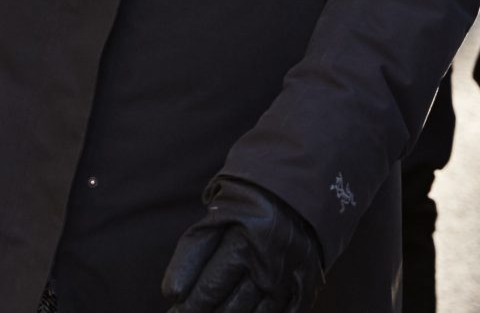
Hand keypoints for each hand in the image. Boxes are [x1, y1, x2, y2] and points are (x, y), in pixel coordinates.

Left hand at [162, 180, 323, 312]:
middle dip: (204, 312)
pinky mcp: (307, 282)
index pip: (208, 288)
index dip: (188, 305)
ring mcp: (290, 275)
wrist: (306, 179)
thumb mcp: (219, 214)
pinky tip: (247, 312)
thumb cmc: (251, 198)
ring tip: (215, 311)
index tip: (176, 309)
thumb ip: (193, 251)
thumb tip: (172, 293)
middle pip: (228, 307)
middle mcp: (269, 262)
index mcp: (244, 240)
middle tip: (191, 312)